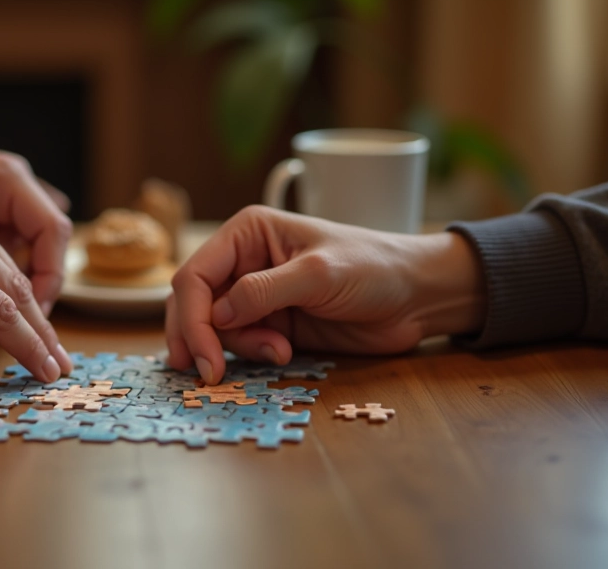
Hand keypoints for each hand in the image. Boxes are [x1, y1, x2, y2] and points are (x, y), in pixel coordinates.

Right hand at [166, 206, 485, 383]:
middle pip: (194, 304)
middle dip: (199, 338)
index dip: (191, 318)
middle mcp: (242, 261)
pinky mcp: (271, 324)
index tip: (202, 358)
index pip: (195, 276)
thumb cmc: (373, 268)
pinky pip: (240, 344)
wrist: (416, 297)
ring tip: (279, 352)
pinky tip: (284, 353)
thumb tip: (215, 314)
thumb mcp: (317, 274)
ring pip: (214, 329)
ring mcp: (255, 295)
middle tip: (210, 374)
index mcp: (247, 234)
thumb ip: (263, 291)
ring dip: (238, 348)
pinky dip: (253, 355)